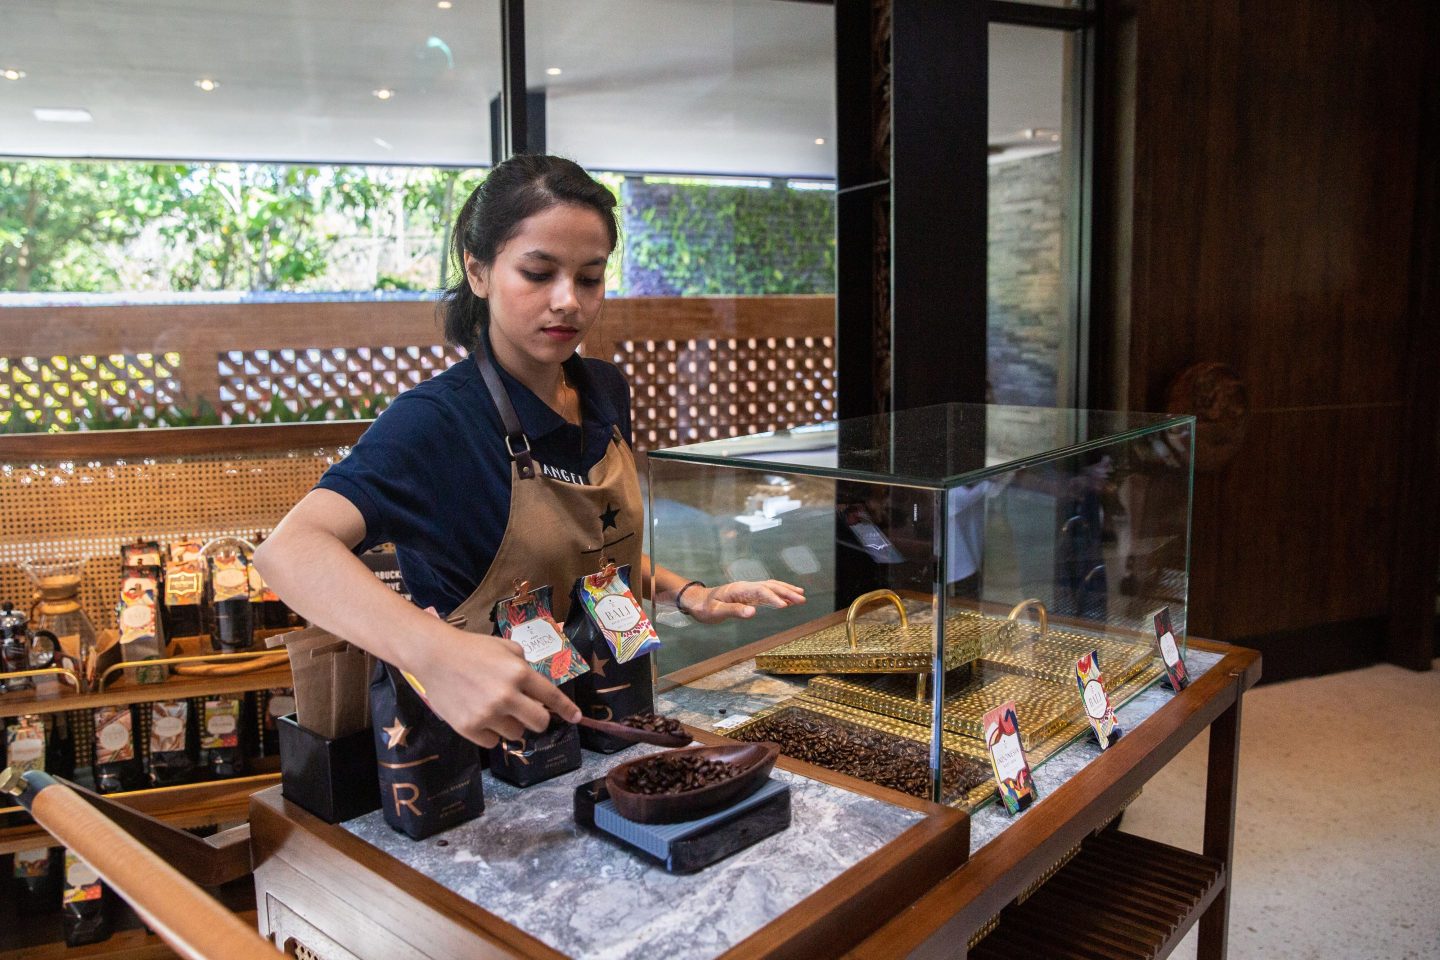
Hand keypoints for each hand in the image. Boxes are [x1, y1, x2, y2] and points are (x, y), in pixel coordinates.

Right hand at [405, 623, 580, 748]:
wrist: (434, 656)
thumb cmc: (472, 648)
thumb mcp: (505, 647)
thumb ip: (523, 664)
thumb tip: (535, 683)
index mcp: (519, 673)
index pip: (551, 697)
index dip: (567, 710)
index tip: (577, 718)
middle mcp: (507, 696)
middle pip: (539, 723)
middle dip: (537, 719)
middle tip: (526, 712)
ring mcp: (488, 714)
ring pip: (516, 734)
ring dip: (511, 724)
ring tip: (494, 709)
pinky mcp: (469, 728)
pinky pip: (492, 741)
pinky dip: (490, 733)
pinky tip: (480, 716)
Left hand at [685, 580, 805, 624]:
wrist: (695, 600)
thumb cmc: (703, 607)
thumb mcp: (716, 612)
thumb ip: (734, 611)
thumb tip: (753, 612)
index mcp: (739, 589)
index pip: (761, 591)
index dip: (774, 598)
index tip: (785, 606)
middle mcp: (746, 586)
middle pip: (770, 586)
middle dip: (786, 592)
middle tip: (802, 599)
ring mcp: (747, 590)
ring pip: (771, 587)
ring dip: (786, 591)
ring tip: (801, 596)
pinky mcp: (748, 595)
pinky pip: (767, 593)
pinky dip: (779, 595)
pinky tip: (787, 600)